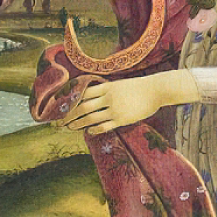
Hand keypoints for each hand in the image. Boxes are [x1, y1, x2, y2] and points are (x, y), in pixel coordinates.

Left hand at [54, 71, 198, 135]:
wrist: (157, 90)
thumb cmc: (139, 87)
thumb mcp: (119, 84)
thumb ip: (106, 90)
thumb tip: (92, 96)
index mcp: (106, 86)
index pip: (82, 93)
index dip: (70, 100)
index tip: (60, 106)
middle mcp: (108, 97)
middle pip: (82, 106)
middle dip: (69, 114)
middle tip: (59, 120)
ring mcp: (114, 109)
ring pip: (90, 117)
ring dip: (78, 123)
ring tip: (69, 127)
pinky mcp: (122, 119)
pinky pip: (104, 125)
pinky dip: (94, 129)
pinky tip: (88, 131)